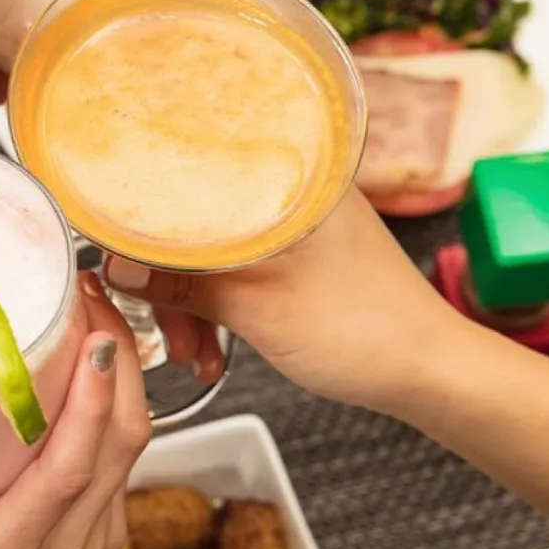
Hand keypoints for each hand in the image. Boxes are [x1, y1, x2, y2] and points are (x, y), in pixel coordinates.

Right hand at [105, 190, 462, 413]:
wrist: (432, 372)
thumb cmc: (365, 331)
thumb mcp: (256, 309)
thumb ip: (183, 282)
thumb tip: (116, 267)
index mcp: (288, 175)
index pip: (188, 176)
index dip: (142, 220)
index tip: (118, 262)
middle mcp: (291, 186)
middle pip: (195, 220)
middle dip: (169, 281)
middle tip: (165, 331)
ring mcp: (295, 222)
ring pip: (213, 250)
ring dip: (192, 302)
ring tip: (193, 354)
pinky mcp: (299, 254)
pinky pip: (237, 269)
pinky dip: (218, 305)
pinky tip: (213, 348)